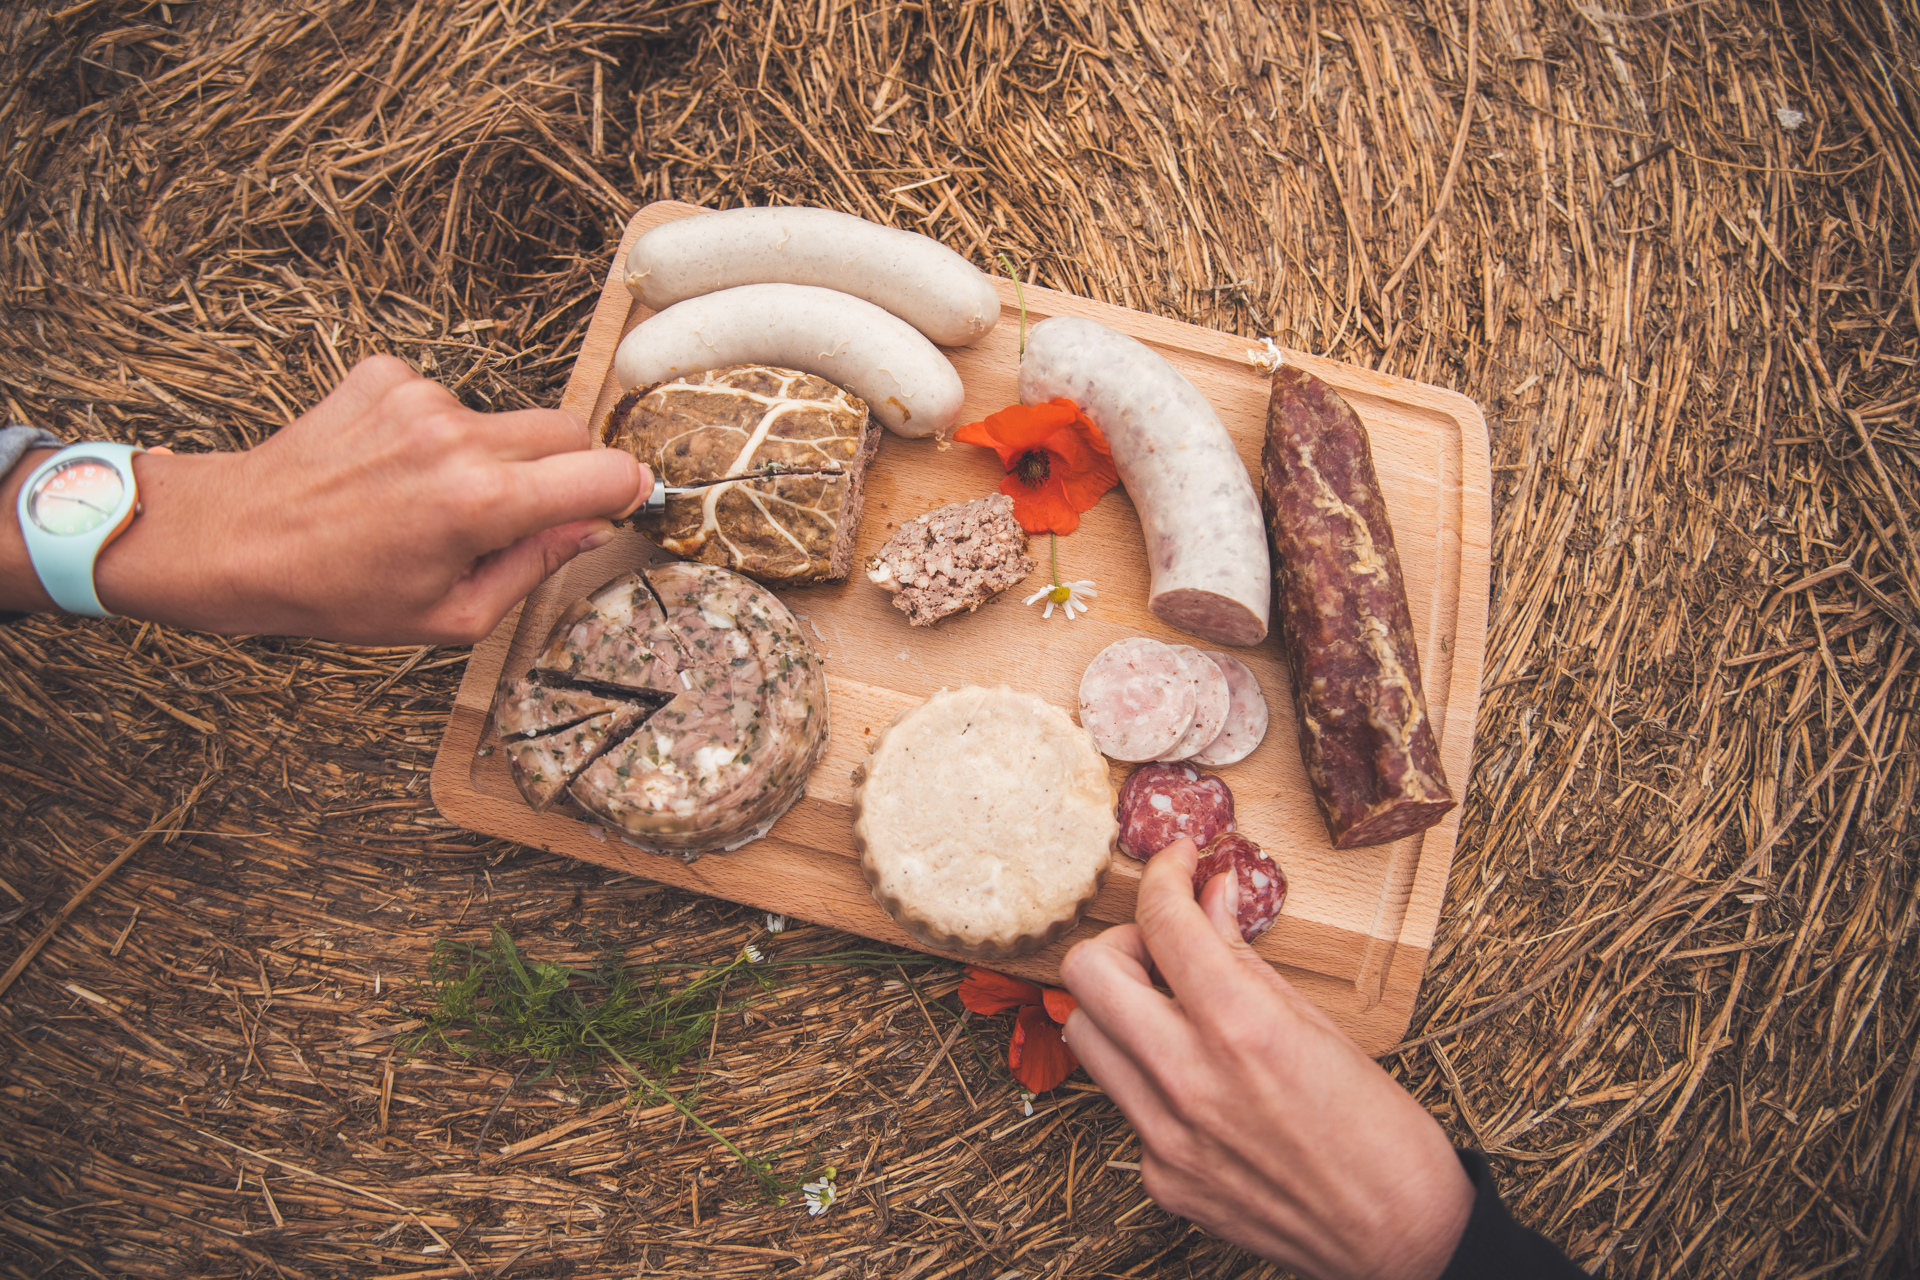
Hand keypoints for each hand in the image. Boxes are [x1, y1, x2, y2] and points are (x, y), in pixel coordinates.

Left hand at [3, 356, 648, 642]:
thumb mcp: (451, 616)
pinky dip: (438, 434)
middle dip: (566, 471)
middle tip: (525, 514)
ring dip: (491, 456)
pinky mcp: (386, 374)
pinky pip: (449, 402)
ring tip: (430, 500)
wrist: (233, 538)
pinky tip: (394, 469)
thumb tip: (589, 526)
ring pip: (504, 421)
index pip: (606, 472)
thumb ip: (535, 568)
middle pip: (567, 432)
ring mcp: (420, 398)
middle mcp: (458, 438)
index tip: (624, 503)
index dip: (627, 490)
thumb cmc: (337, 592)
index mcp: (482, 504)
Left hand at [1060, 838, 1473, 1279]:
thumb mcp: (1320, 1024)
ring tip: (1171, 1010)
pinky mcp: (1162, 1178)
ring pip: (1085, 1036)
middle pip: (1087, 973)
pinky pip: (1126, 1104)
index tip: (1178, 862)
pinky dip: (1151, 1077)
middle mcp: (1189, 1080)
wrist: (1402, 1240)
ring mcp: (1165, 1136)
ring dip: (1118, 1007)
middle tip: (1164, 947)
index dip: (1165, 874)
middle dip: (1122, 941)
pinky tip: (1201, 1082)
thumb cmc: (1381, 1131)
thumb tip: (1211, 896)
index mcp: (1240, 1027)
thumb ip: (1245, 958)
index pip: (1162, 921)